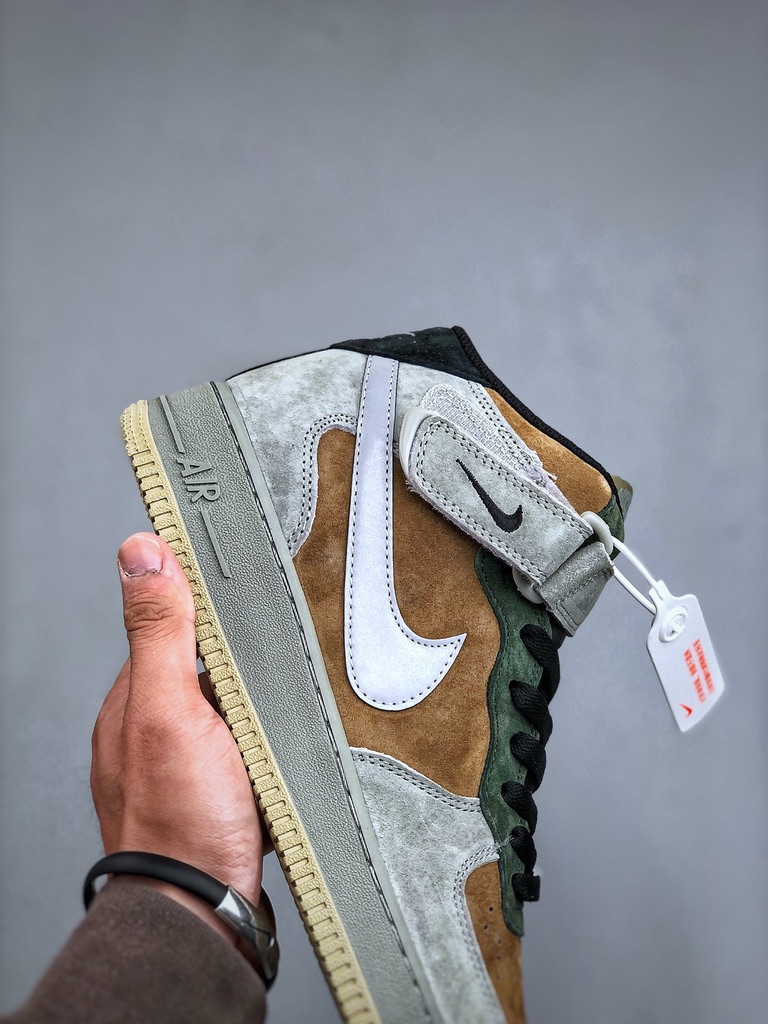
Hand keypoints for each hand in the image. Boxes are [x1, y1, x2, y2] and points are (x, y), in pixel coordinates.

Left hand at [91, 533, 262, 931]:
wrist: (203, 913)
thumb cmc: (184, 818)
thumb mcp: (170, 708)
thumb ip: (160, 631)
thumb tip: (139, 549)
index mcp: (134, 700)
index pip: (172, 628)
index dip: (207, 605)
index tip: (245, 581)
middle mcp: (152, 730)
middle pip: (204, 668)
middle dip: (239, 656)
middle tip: (283, 642)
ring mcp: (183, 765)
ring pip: (227, 709)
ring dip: (256, 700)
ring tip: (293, 688)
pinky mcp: (214, 795)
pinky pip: (242, 747)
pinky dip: (262, 737)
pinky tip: (284, 740)